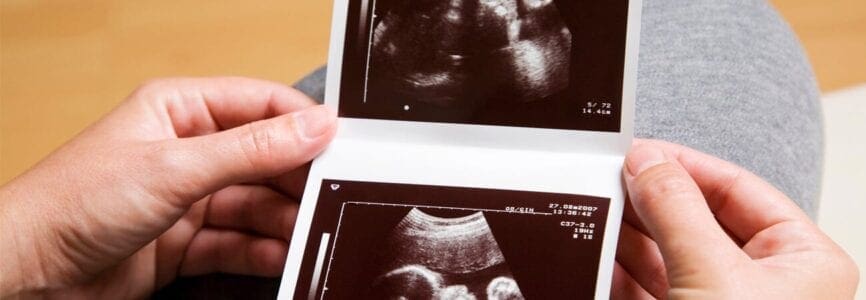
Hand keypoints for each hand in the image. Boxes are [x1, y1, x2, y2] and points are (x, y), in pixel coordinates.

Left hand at [0, 77, 336, 297]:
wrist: (26, 275)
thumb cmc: (73, 203)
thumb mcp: (175, 168)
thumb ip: (252, 149)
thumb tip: (316, 127)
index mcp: (180, 110)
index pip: (260, 105)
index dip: (302, 124)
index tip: (340, 145)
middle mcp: (188, 150)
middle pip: (264, 159)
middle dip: (296, 180)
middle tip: (330, 197)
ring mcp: (188, 198)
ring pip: (255, 204)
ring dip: (283, 220)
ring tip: (308, 233)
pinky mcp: (184, 242)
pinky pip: (237, 242)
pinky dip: (261, 251)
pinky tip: (281, 256)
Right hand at [613, 139, 858, 298]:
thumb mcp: (711, 275)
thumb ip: (676, 210)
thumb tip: (646, 160)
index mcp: (803, 262)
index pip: (739, 189)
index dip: (685, 165)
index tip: (639, 152)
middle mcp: (767, 284)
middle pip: (698, 221)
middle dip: (649, 202)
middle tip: (608, 180)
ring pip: (669, 257)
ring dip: (629, 237)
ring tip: (594, 212)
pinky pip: (650, 288)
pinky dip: (622, 273)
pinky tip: (598, 255)